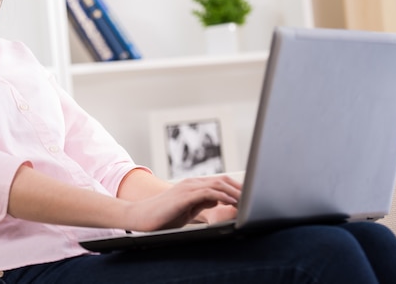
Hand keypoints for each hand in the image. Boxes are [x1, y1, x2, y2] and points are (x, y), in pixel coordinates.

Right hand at [123, 175, 240, 231]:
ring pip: (217, 184)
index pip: (219, 182)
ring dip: (234, 191)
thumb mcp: (188, 209)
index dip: (235, 187)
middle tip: (254, 196)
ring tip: (247, 199)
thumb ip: (202, 202)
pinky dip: (222, 196)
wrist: (142, 216)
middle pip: (222, 180)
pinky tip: (230, 201)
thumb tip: (218, 199)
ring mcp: (188, 188)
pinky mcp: (184, 196)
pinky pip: (207, 192)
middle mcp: (192, 183)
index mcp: (193, 186)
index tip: (249, 196)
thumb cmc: (164, 215)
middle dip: (239, 188)